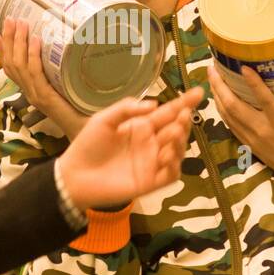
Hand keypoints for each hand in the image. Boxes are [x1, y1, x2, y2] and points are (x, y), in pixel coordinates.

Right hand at [0, 18, 89, 137]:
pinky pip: (35, 73)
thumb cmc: (80, 109)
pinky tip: (35, 40)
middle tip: (10, 19)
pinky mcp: (45, 97)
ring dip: (19, 42)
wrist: (86, 130)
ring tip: (21, 23)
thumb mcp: (65, 86)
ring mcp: (35, 95)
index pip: (10, 68)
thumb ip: (60, 72)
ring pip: (20, 65)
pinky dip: (33, 54)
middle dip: (9, 40)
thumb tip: (64, 48)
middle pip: (11, 63)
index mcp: (31, 90)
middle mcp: (29, 93)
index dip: (2, 50)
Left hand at [56, 87, 203, 210]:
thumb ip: (127, 109)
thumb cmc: (88, 146)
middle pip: (176, 131)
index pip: (167, 113)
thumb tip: (155, 104)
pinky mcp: (150, 182)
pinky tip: (166, 156)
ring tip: (174, 132)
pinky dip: (173, 165)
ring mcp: (152, 163)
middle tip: (183, 114)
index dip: (183, 103)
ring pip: (177, 152)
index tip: (198, 92)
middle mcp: (151, 144)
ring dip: (180, 142)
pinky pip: (170, 175)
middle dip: (183, 122)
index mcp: (142, 126)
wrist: (75, 175)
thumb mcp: (104, 120)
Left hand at [206, 62, 273, 211]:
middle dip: (220, 86)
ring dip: (217, 96)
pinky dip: (222, 111)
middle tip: (212, 67)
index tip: (241, 66)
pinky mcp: (249, 144)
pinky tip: (218, 98)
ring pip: (228, 116)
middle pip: (234, 106)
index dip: (252, 83)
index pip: (263, 99)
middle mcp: (263, 130)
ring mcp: (253, 138)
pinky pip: (230, 125)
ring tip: (211, 78)